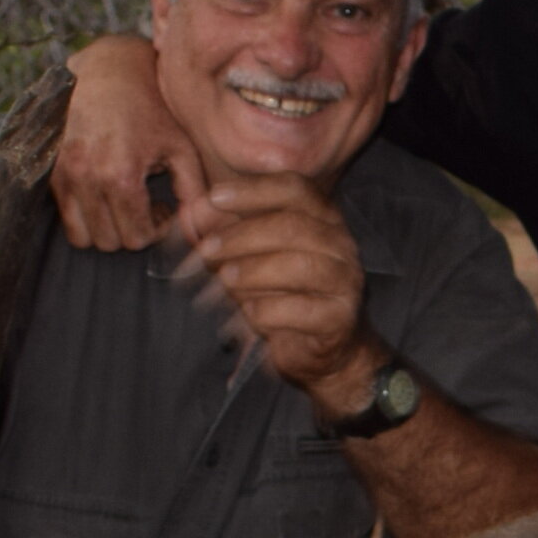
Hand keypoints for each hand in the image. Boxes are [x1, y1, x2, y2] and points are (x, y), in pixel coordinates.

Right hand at [57, 35, 203, 250]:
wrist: (108, 72)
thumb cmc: (152, 108)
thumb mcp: (182, 147)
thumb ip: (194, 193)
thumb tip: (197, 230)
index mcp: (120, 175)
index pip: (136, 238)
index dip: (156, 230)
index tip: (164, 208)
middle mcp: (86, 179)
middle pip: (110, 242)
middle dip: (133, 231)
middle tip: (147, 206)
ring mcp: (63, 176)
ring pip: (84, 237)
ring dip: (108, 229)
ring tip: (126, 203)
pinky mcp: (51, 172)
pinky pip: (67, 219)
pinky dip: (87, 217)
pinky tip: (106, 192)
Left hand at [175, 172, 383, 402]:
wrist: (320, 349)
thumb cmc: (282, 294)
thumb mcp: (248, 258)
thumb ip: (223, 231)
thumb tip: (193, 211)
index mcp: (322, 218)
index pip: (294, 188)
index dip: (253, 190)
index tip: (214, 198)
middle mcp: (340, 244)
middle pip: (292, 225)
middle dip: (241, 236)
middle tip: (207, 251)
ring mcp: (345, 281)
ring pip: (298, 266)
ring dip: (252, 273)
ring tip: (225, 281)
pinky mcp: (339, 317)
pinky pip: (298, 309)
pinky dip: (265, 311)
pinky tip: (249, 314)